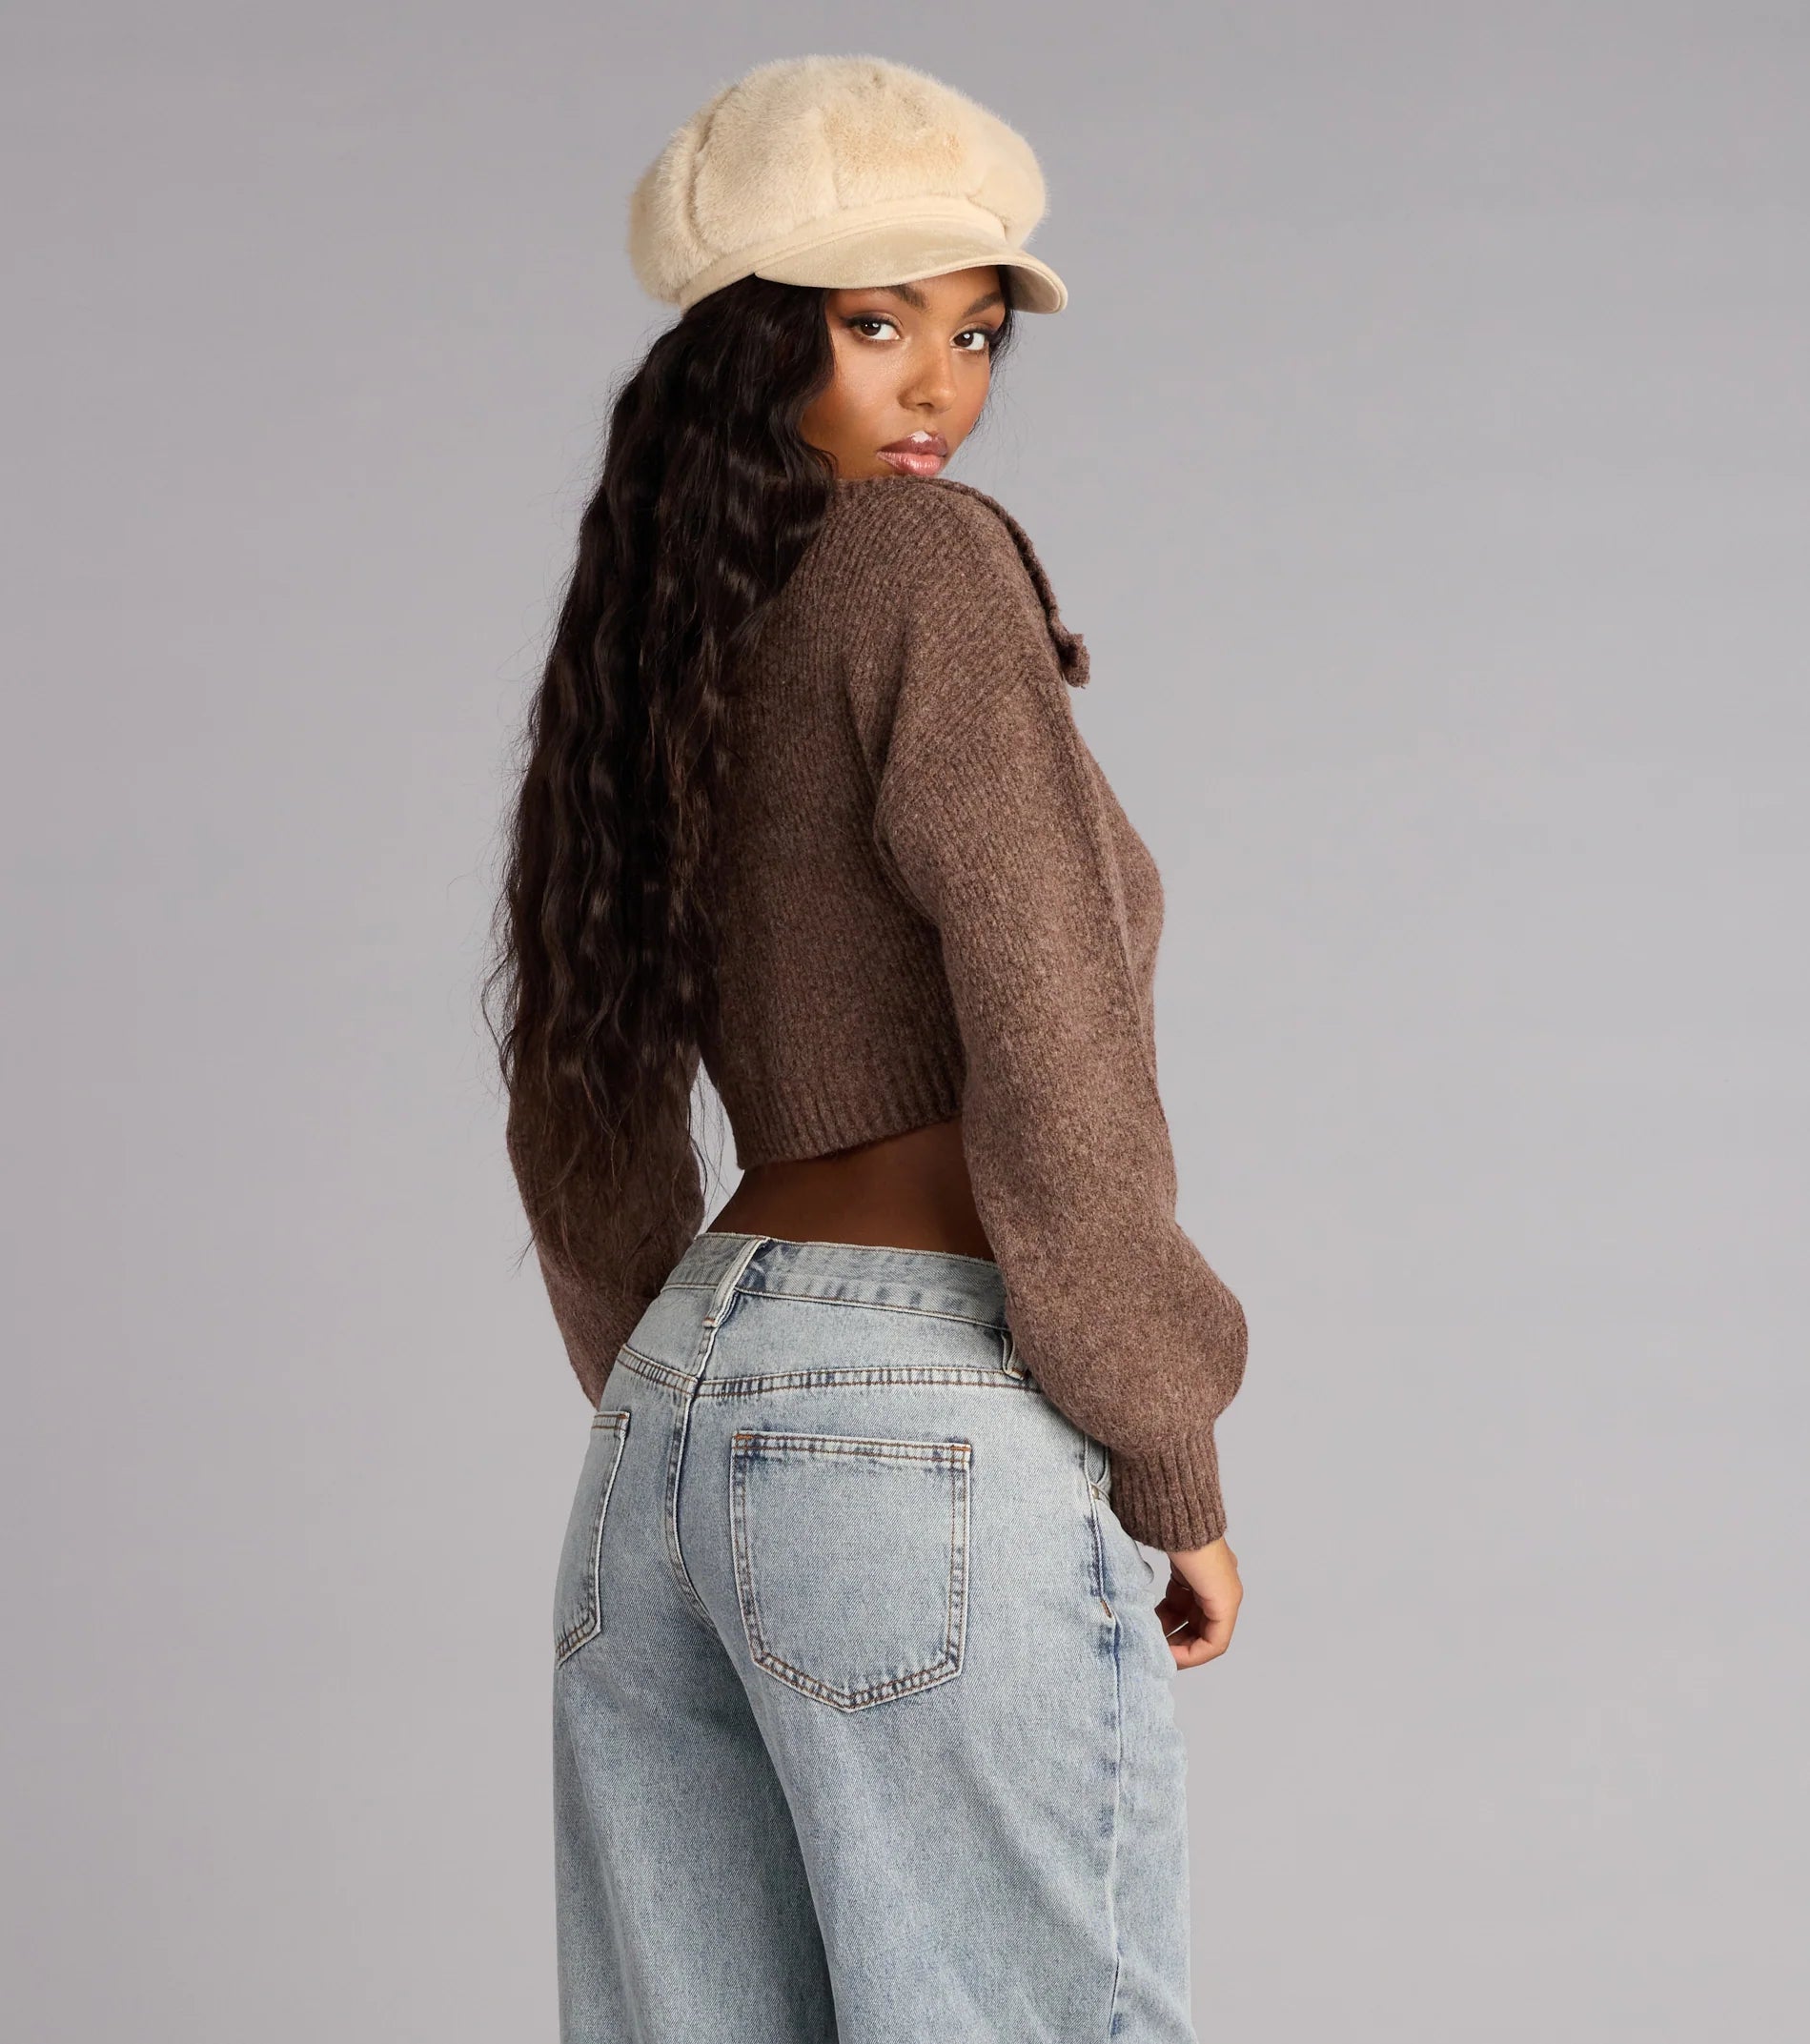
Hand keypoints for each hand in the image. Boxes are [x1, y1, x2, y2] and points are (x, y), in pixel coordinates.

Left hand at [1156, 1534, 1241, 1668]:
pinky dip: (1168, 1613)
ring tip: (1149, 1636)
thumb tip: (1162, 1637)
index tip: (1164, 1657)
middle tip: (1155, 1652)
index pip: (1215, 1644)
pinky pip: (1181, 1600)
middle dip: (1181, 1646)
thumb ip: (1185, 1616)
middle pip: (1204, 1633)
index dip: (1191, 1657)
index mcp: (1226, 1596)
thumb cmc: (1186, 1539)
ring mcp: (1205, 1579)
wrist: (1176, 1500)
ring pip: (1191, 1618)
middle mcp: (1221, 1589)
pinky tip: (1149, 1616)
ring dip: (1173, 1631)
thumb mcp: (1191, 1585)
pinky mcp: (1189, 1570)